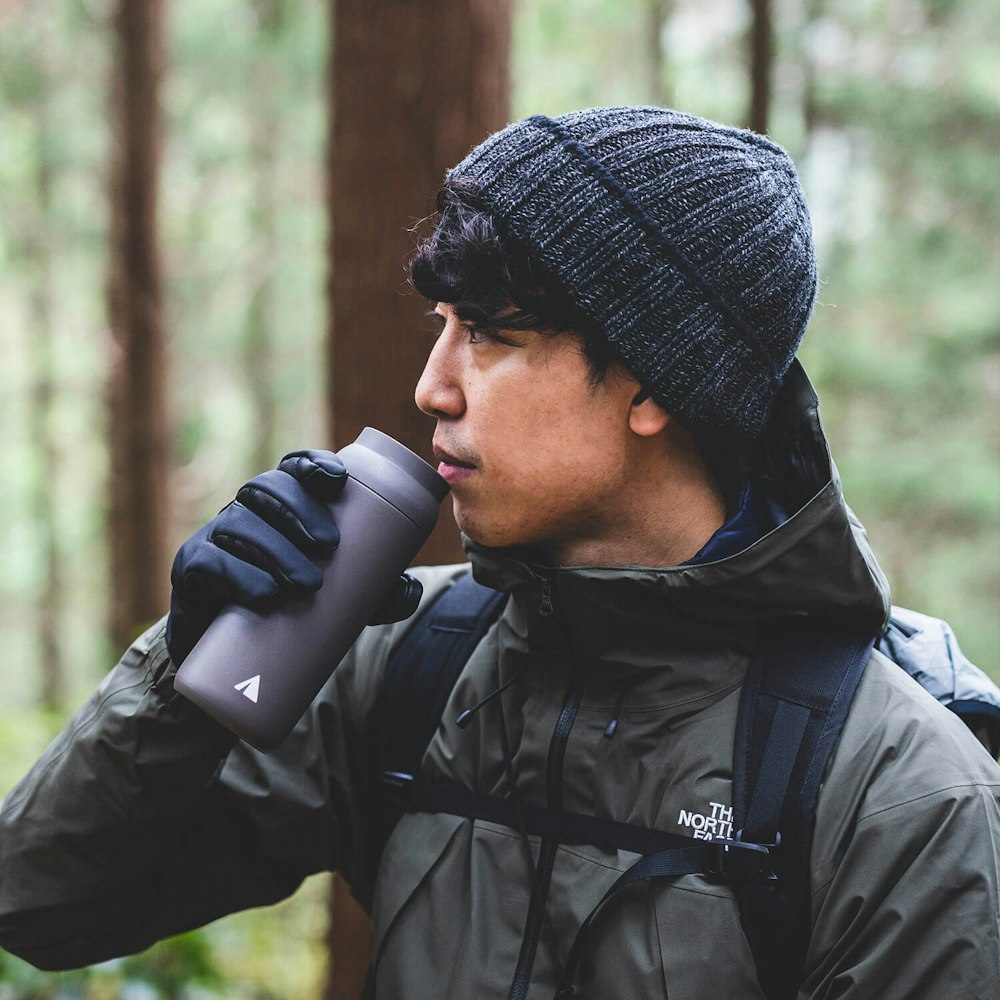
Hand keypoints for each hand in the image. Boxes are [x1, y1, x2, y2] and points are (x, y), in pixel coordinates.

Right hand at [166, 449, 422, 663]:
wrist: (233, 657)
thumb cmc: (292, 610)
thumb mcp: (340, 601)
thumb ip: (377, 594)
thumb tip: (409, 589)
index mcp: (280, 506)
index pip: (293, 469)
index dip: (311, 465)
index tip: (337, 479)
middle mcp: (246, 512)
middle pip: (266, 489)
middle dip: (298, 509)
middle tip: (329, 546)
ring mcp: (216, 538)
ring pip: (240, 524)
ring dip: (274, 548)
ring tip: (307, 583)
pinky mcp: (191, 571)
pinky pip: (208, 562)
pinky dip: (237, 575)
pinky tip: (263, 594)